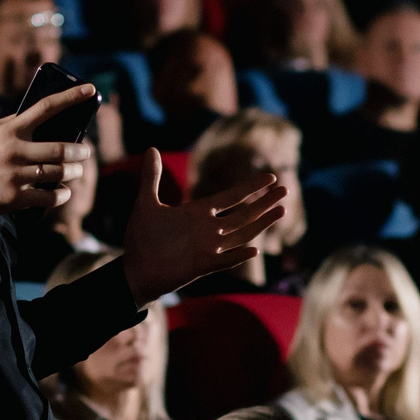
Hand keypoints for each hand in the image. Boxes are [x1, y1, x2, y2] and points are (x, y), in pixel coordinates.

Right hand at [0, 87, 96, 225]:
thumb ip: (14, 123)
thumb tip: (43, 115)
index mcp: (10, 130)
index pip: (45, 107)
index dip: (70, 97)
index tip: (90, 90)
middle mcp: (15, 151)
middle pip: (60, 149)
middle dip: (80, 151)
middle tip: (86, 152)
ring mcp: (16, 175)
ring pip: (59, 173)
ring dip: (74, 172)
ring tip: (76, 171)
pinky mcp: (15, 197)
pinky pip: (50, 197)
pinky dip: (62, 194)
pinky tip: (64, 191)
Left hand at [121, 150, 287, 301]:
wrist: (134, 270)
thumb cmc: (142, 239)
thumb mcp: (146, 204)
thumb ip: (151, 177)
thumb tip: (151, 149)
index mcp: (198, 213)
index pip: (230, 197)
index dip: (250, 187)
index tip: (270, 177)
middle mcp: (208, 229)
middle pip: (243, 214)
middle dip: (263, 202)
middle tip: (285, 190)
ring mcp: (207, 248)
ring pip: (241, 234)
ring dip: (260, 223)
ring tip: (281, 210)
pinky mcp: (201, 266)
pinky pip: (224, 260)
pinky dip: (238, 255)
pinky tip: (254, 250)